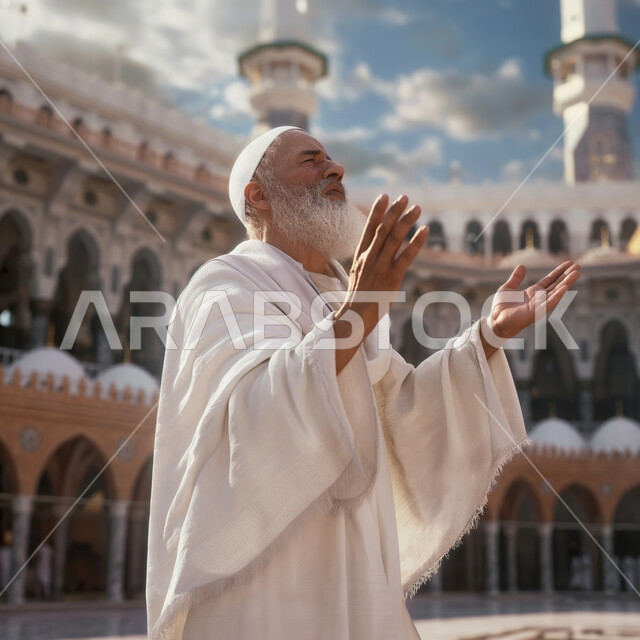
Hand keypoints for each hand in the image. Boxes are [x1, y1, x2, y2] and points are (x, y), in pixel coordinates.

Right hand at [333, 194, 428, 372]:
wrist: (355, 316)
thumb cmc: (358, 298)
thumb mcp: (358, 275)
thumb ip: (367, 261)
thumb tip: (373, 251)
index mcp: (361, 256)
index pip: (369, 228)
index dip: (377, 211)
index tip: (384, 196)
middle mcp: (370, 258)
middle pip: (383, 229)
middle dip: (394, 211)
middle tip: (404, 197)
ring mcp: (381, 266)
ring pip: (394, 238)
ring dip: (406, 221)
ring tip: (417, 208)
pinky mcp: (392, 277)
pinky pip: (406, 256)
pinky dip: (416, 242)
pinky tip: (424, 230)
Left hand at [489, 260, 580, 339]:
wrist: (495, 321)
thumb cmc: (501, 308)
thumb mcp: (508, 288)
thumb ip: (516, 278)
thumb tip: (522, 265)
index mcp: (533, 292)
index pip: (550, 280)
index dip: (559, 271)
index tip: (569, 263)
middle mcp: (539, 298)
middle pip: (556, 284)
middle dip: (567, 275)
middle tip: (578, 266)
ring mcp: (539, 305)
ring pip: (556, 292)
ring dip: (567, 282)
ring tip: (576, 273)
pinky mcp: (536, 312)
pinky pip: (549, 303)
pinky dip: (557, 295)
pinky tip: (565, 287)